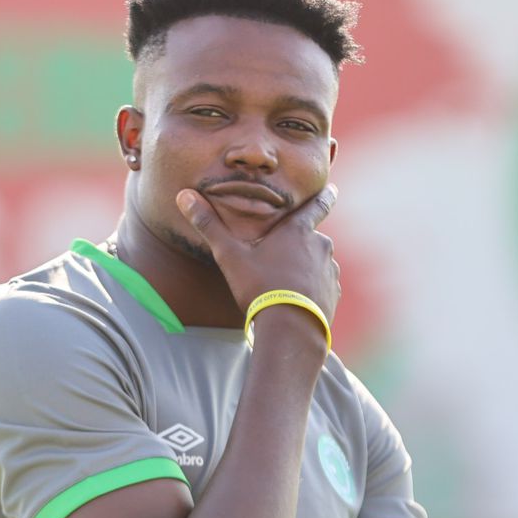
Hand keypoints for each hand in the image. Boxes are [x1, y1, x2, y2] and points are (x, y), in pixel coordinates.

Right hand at [176, 183, 340, 326]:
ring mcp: (330, 271)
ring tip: (285, 284)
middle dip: (299, 244)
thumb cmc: (259, 287)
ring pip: (317, 263)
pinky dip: (312, 289)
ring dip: (305, 268)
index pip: (317, 205)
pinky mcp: (333, 294)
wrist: (290, 329)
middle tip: (281, 256)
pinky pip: (322, 286)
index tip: (332, 188)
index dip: (325, 195)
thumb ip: (209, 225)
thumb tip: (184, 195)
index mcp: (298, 231)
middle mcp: (320, 246)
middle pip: (311, 238)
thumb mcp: (229, 256)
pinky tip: (296, 301)